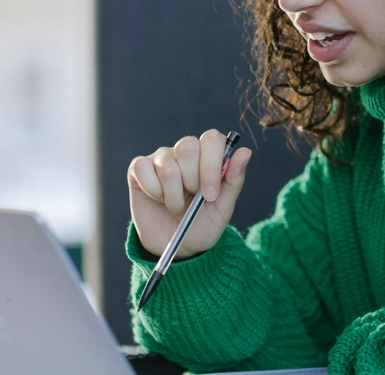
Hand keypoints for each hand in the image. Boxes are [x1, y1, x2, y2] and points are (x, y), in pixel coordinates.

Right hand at [128, 129, 252, 259]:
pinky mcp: (139, 168)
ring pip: (168, 166)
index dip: (211, 166)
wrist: (176, 246)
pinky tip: (157, 199)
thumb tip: (245, 152)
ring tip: (177, 207)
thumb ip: (234, 180)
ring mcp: (161, 158)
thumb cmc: (203, 224)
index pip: (211, 138)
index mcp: (209, 155)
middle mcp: (185, 151)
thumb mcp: (223, 207)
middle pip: (188, 146)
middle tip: (193, 200)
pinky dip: (153, 191)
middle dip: (192, 181)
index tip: (210, 195)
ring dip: (173, 196)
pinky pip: (143, 169)